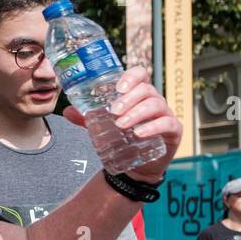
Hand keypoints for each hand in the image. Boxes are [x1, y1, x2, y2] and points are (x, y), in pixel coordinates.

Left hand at [62, 67, 181, 183]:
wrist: (137, 165)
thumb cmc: (122, 138)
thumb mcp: (102, 127)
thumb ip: (86, 118)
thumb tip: (67, 111)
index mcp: (138, 94)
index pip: (140, 75)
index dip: (131, 77)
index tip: (118, 87)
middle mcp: (154, 100)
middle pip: (146, 90)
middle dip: (129, 98)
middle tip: (114, 111)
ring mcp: (165, 114)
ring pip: (155, 104)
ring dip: (136, 113)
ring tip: (121, 125)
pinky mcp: (174, 130)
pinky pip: (167, 123)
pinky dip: (152, 127)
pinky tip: (139, 133)